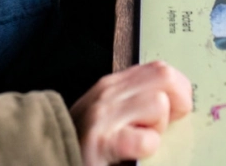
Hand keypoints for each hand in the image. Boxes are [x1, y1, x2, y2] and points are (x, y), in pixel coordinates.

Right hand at [69, 61, 191, 165]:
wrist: (47, 162)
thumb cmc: (86, 148)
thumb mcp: (110, 117)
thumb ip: (135, 103)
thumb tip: (177, 105)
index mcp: (113, 85)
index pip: (160, 68)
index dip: (178, 90)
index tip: (174, 116)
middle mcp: (108, 92)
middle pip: (165, 76)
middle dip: (178, 104)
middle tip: (164, 129)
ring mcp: (103, 115)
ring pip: (158, 104)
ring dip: (159, 130)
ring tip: (142, 145)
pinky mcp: (101, 143)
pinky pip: (145, 139)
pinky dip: (148, 148)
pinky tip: (135, 156)